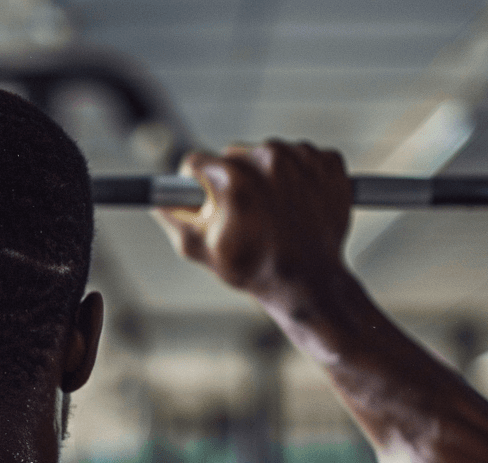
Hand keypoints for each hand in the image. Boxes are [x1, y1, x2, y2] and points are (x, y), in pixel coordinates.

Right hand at [152, 140, 351, 294]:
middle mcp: (268, 159)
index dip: (195, 184)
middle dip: (232, 180)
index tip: (204, 199)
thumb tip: (159, 199)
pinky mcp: (328, 162)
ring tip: (273, 213)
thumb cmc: (255, 269)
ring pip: (268, 155)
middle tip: (243, 213)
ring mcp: (302, 158)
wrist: (310, 282)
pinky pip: (302, 158)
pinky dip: (298, 176)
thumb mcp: (200, 250)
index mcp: (233, 177)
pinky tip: (296, 204)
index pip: (197, 162)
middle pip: (233, 155)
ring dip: (266, 177)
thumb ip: (173, 219)